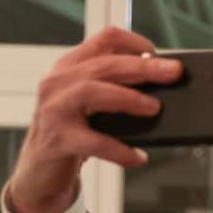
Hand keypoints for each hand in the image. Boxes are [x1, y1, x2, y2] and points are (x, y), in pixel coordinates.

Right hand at [6, 26, 182, 212]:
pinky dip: (120, 149)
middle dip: (144, 67)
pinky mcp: (57, 140)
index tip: (157, 54)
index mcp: (70, 67)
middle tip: (173, 72)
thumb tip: (162, 86)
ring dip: (128, 98)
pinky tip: (138, 157)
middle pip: (105, 64)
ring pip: (93, 91)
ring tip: (153, 108)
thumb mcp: (90, 105)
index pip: (104, 39)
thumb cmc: (71, 135)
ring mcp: (55, 109)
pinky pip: (94, 141)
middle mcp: (59, 82)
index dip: (134, 42)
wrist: (39, 173)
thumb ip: (115, 89)